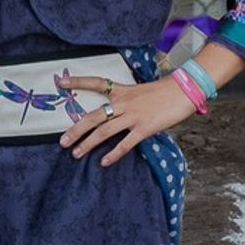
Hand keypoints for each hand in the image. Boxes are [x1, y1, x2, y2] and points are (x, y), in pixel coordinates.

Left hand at [62, 72, 200, 164]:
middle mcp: (123, 102)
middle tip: (62, 140)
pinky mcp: (144, 128)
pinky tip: (104, 162)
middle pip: (94, 116)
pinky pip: (125, 143)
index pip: (95, 82)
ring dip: (88, 143)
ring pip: (105, 131)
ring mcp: (133, 116)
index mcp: (121, 90)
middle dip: (76, 129)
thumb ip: (126, 100)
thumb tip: (115, 112)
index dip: (77, 82)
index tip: (60, 82)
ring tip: (76, 153)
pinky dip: (113, 154)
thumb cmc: (164, 91)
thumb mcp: (140, 91)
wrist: (183, 90)